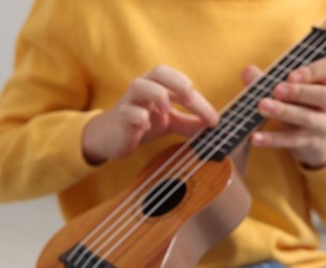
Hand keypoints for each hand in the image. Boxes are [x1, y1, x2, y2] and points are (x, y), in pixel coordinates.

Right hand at [82, 65, 218, 164]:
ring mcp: (130, 101)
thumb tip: (213, 127)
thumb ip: (189, 123)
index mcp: (159, 86)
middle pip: (159, 72)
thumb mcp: (169, 123)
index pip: (181, 85)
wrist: (111, 138)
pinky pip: (128, 111)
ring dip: (157, 94)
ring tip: (167, 112)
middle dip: (178, 82)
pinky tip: (146, 126)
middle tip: (191, 99)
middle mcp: (144, 88)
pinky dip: (138, 116)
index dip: (199, 100)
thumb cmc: (142, 123)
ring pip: (140, 85)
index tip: (214, 120)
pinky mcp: (120, 117)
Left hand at [244, 57, 325, 167]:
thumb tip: (248, 71)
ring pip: (307, 118)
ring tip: (263, 106)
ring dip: (284, 112)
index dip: (312, 71)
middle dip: (298, 92)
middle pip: (322, 95)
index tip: (291, 75)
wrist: (319, 142)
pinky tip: (255, 137)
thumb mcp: (291, 90)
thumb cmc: (301, 105)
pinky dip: (272, 139)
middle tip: (277, 90)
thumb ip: (269, 80)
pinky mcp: (311, 143)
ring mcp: (323, 124)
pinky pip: (291, 140)